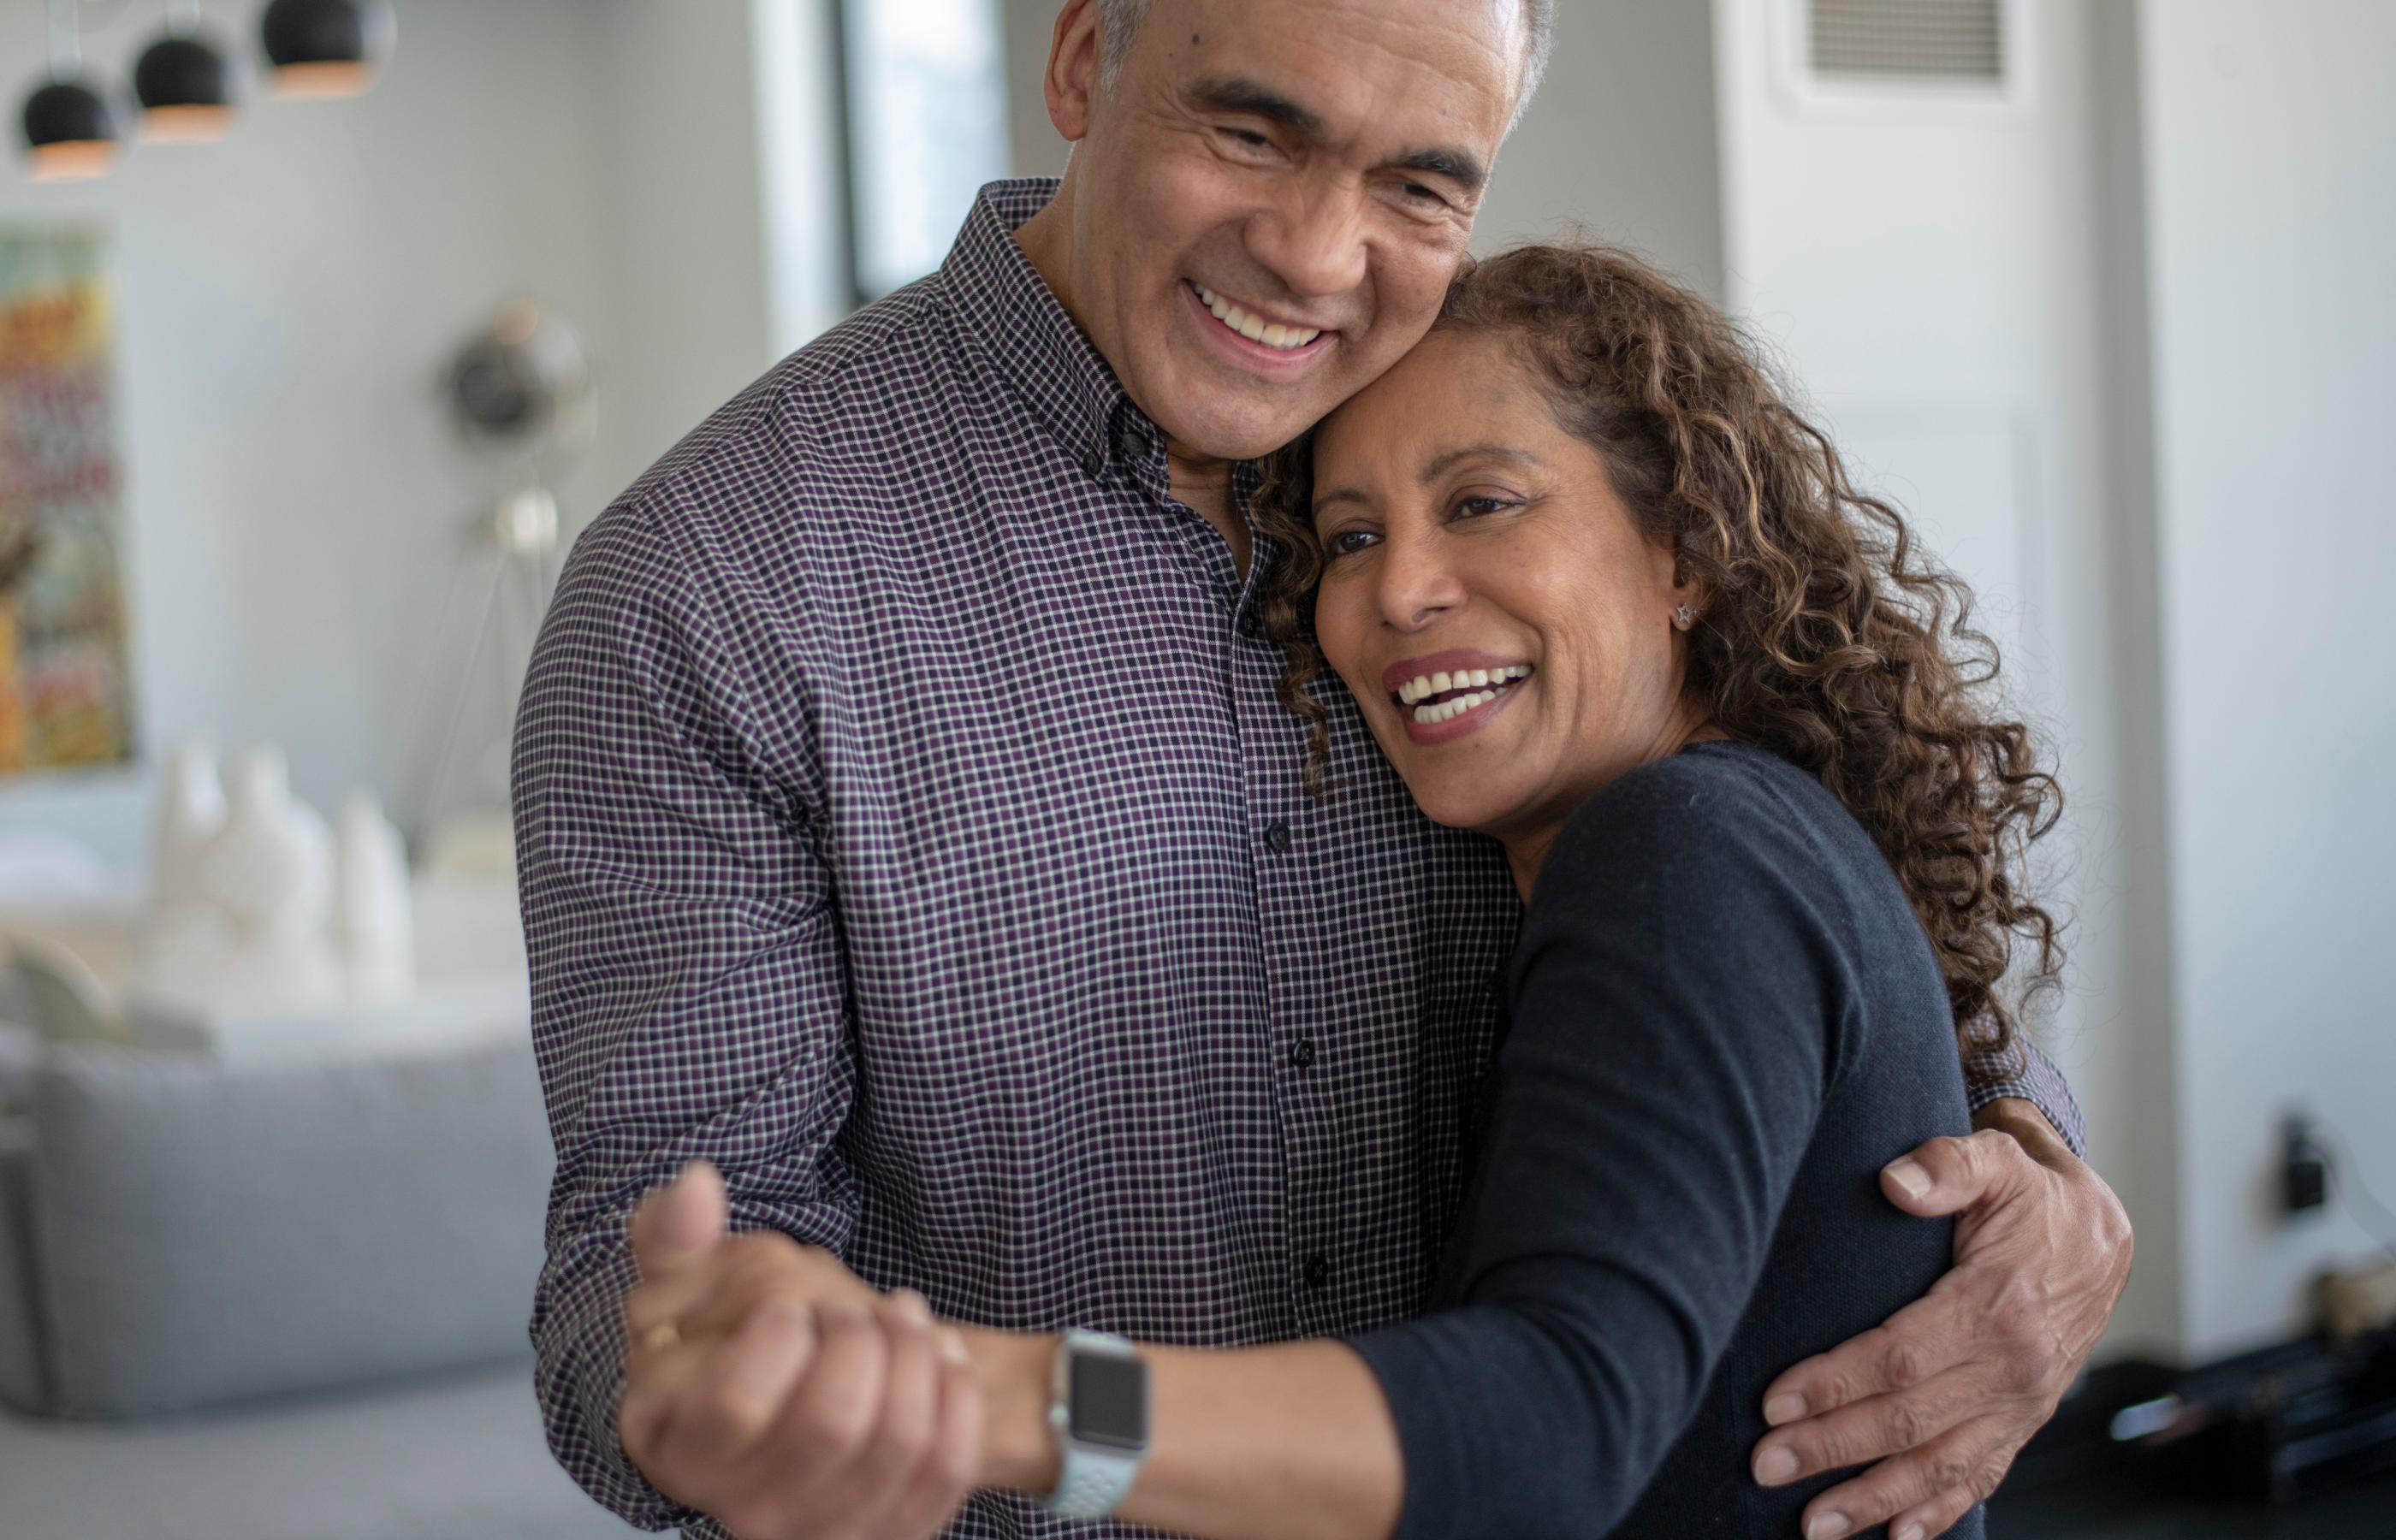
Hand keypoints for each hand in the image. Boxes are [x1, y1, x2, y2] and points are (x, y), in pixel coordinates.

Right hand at [617, 1163, 982, 1539]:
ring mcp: (823, 1528)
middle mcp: (748, 1508)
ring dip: (914, 1355)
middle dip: (859, 1337)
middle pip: (832, 1421)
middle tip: (853, 1309)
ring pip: (900, 1439)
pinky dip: (956, 1392)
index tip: (791, 1304)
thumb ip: (673, 1234)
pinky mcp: (890, 1530)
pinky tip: (937, 1354)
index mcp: (682, 1447)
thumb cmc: (738, 1335)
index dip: (779, 1335)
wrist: (805, 1393)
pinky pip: (947, 1463)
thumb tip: (698, 1186)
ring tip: (898, 1322)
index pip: (735, 1404)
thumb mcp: (688, 1282)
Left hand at [1749, 1103, 2132, 1539]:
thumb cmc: (2035, 1197)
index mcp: (1997, 1307)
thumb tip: (1896, 1182)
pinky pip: (1981, 1477)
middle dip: (1832, 1447)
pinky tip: (1897, 1537)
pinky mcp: (2022, 1423)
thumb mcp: (1999, 1161)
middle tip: (1766, 1465)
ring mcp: (2020, 1405)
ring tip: (1814, 1525)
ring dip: (1874, 1499)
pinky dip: (1938, 1513)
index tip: (1775, 1400)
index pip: (1901, 1356)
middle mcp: (2012, 1369)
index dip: (1836, 1382)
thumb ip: (1947, 1165)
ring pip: (1940, 1466)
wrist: (2102, 1237)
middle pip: (1909, 1421)